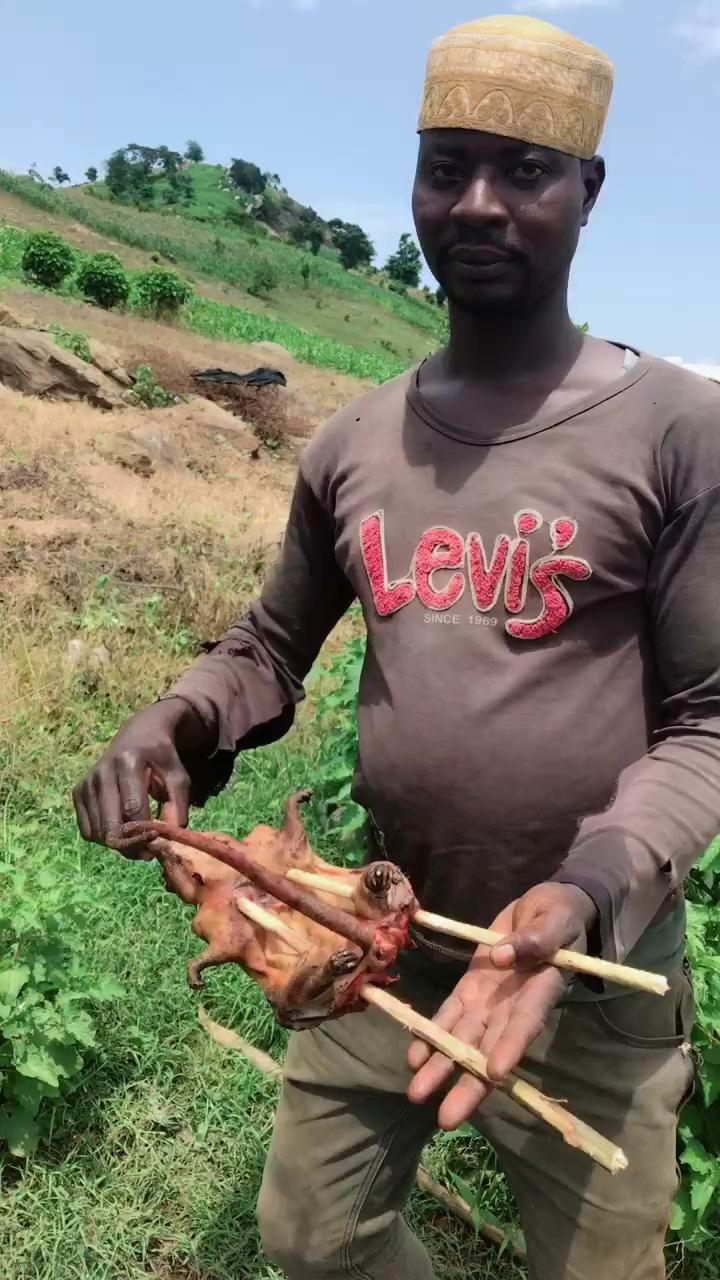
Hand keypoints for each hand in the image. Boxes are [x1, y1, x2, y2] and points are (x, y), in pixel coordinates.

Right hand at [72, 698, 212, 853]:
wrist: (138, 735)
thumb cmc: (161, 757)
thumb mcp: (178, 776)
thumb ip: (177, 806)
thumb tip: (168, 840)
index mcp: (128, 763)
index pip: (132, 810)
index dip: (145, 833)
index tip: (159, 843)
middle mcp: (101, 772)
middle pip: (109, 826)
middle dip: (130, 845)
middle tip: (147, 850)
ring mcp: (86, 783)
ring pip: (97, 832)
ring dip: (117, 844)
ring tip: (135, 838)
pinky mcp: (77, 792)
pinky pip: (87, 830)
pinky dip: (103, 837)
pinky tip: (120, 827)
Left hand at [407, 882, 597, 1129]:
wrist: (543, 906)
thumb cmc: (559, 915)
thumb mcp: (555, 919)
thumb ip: (536, 939)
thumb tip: (502, 957)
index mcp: (540, 990)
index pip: (525, 1023)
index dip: (510, 1048)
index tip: (495, 1074)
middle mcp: (512, 1006)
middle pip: (489, 1049)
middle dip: (468, 1083)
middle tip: (446, 1118)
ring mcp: (489, 1001)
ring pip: (463, 1040)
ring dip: (441, 1066)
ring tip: (416, 1094)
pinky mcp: (471, 989)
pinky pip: (449, 1016)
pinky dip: (431, 1034)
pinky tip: (413, 1057)